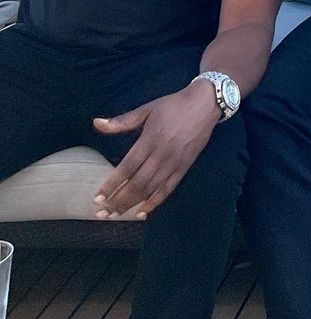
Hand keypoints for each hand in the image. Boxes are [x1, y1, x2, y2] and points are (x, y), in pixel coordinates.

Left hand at [92, 81, 220, 218]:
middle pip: (137, 183)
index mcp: (150, 138)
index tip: (98, 197)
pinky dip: (155, 202)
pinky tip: (143, 212)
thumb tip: (97, 123)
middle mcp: (162, 154)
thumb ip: (123, 120)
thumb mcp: (147, 109)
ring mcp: (174, 162)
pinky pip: (168, 188)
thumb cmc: (173, 105)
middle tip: (102, 213)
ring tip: (117, 214)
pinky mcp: (185, 167)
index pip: (127, 167)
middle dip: (118, 200)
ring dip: (132, 203)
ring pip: (151, 188)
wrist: (205, 104)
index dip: (112, 184)